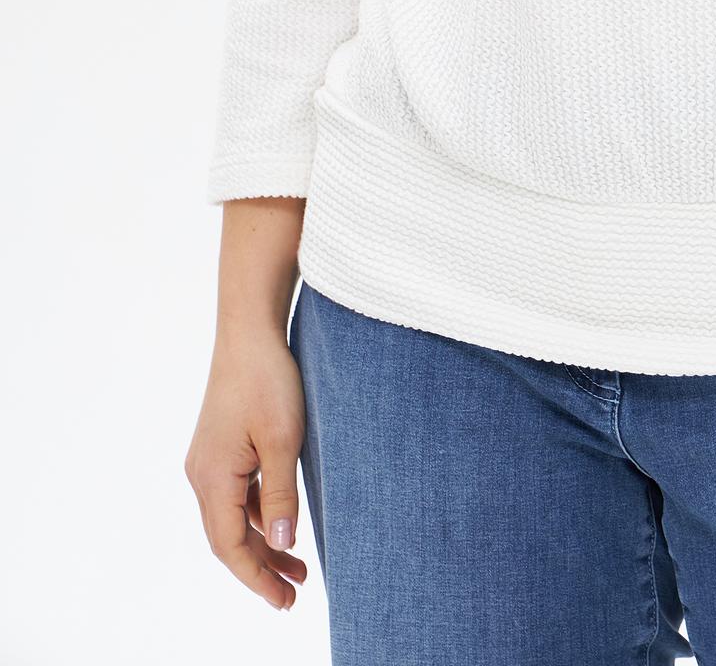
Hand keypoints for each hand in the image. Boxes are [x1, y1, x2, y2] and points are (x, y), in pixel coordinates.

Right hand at [185, 325, 308, 610]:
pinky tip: (282, 525)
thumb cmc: (268, 380)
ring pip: (233, 517)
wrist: (249, 331)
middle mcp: (202, 474)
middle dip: (260, 568)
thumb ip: (282, 496)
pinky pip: (236, 494)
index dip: (256, 578)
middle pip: (228, 537)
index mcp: (212, 478)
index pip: (229, 546)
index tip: (283, 601)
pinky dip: (258, 515)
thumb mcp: (284, 441)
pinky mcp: (220, 447)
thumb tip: (282, 545)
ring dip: (262, 542)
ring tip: (297, 568)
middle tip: (294, 594)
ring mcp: (209, 460)